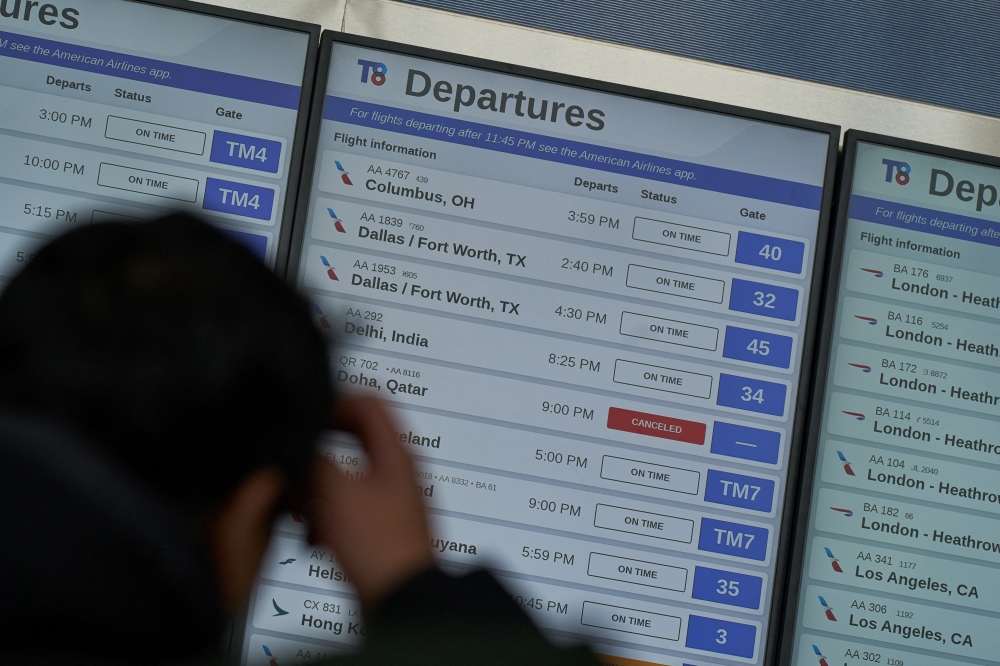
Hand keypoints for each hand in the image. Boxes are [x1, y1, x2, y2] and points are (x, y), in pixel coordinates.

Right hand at [307, 395, 433, 610]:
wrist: (400, 601)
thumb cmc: (381, 548)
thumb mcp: (336, 491)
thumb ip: (316, 459)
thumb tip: (303, 448)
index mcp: (396, 453)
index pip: (370, 402)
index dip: (337, 401)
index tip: (310, 417)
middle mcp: (397, 473)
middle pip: (353, 443)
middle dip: (318, 455)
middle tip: (299, 467)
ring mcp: (390, 502)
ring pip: (344, 479)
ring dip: (318, 492)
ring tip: (302, 508)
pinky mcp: (379, 531)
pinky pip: (344, 512)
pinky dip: (325, 520)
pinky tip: (313, 537)